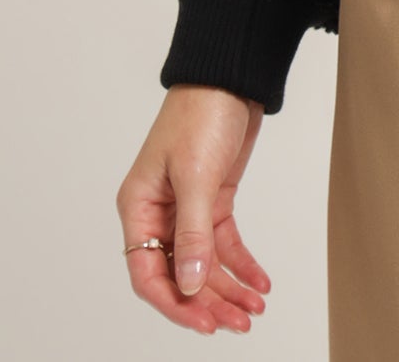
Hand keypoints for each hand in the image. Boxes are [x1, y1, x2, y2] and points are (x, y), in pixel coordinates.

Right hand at [117, 85, 270, 334]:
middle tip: (239, 322)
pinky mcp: (214, 199)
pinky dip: (241, 264)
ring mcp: (187, 208)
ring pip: (204, 263)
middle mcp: (158, 213)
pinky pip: (223, 243)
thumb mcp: (196, 175)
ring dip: (228, 288)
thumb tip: (187, 284)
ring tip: (254, 309)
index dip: (174, 303)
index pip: (147, 273)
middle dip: (208, 301)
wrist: (231, 76)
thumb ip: (192, 232)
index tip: (204, 323)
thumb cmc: (201, 113)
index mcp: (138, 207)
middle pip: (179, 273)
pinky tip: (259, 281)